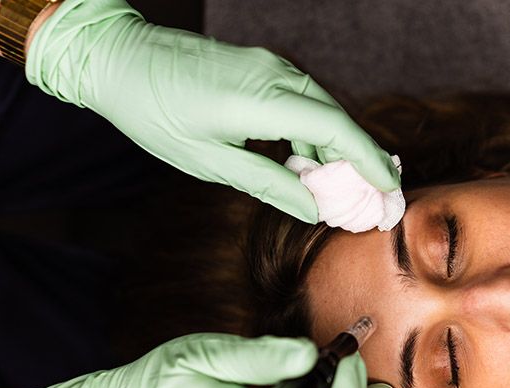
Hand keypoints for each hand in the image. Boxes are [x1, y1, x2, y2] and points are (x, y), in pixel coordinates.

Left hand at [23, 0, 400, 222]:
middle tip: (377, 199)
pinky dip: (315, 131)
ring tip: (344, 189)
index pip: (335, 130)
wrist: (119, 57)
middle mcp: (274, 75)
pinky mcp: (262, 65)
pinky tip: (309, 162)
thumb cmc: (155, 113)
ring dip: (338, 148)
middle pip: (338, 119)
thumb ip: (266, 185)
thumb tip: (312, 209)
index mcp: (260, 101)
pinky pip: (304, 99)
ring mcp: (269, 65)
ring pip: (323, 109)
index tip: (390, 189)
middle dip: (362, 160)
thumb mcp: (207, 162)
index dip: (369, 161)